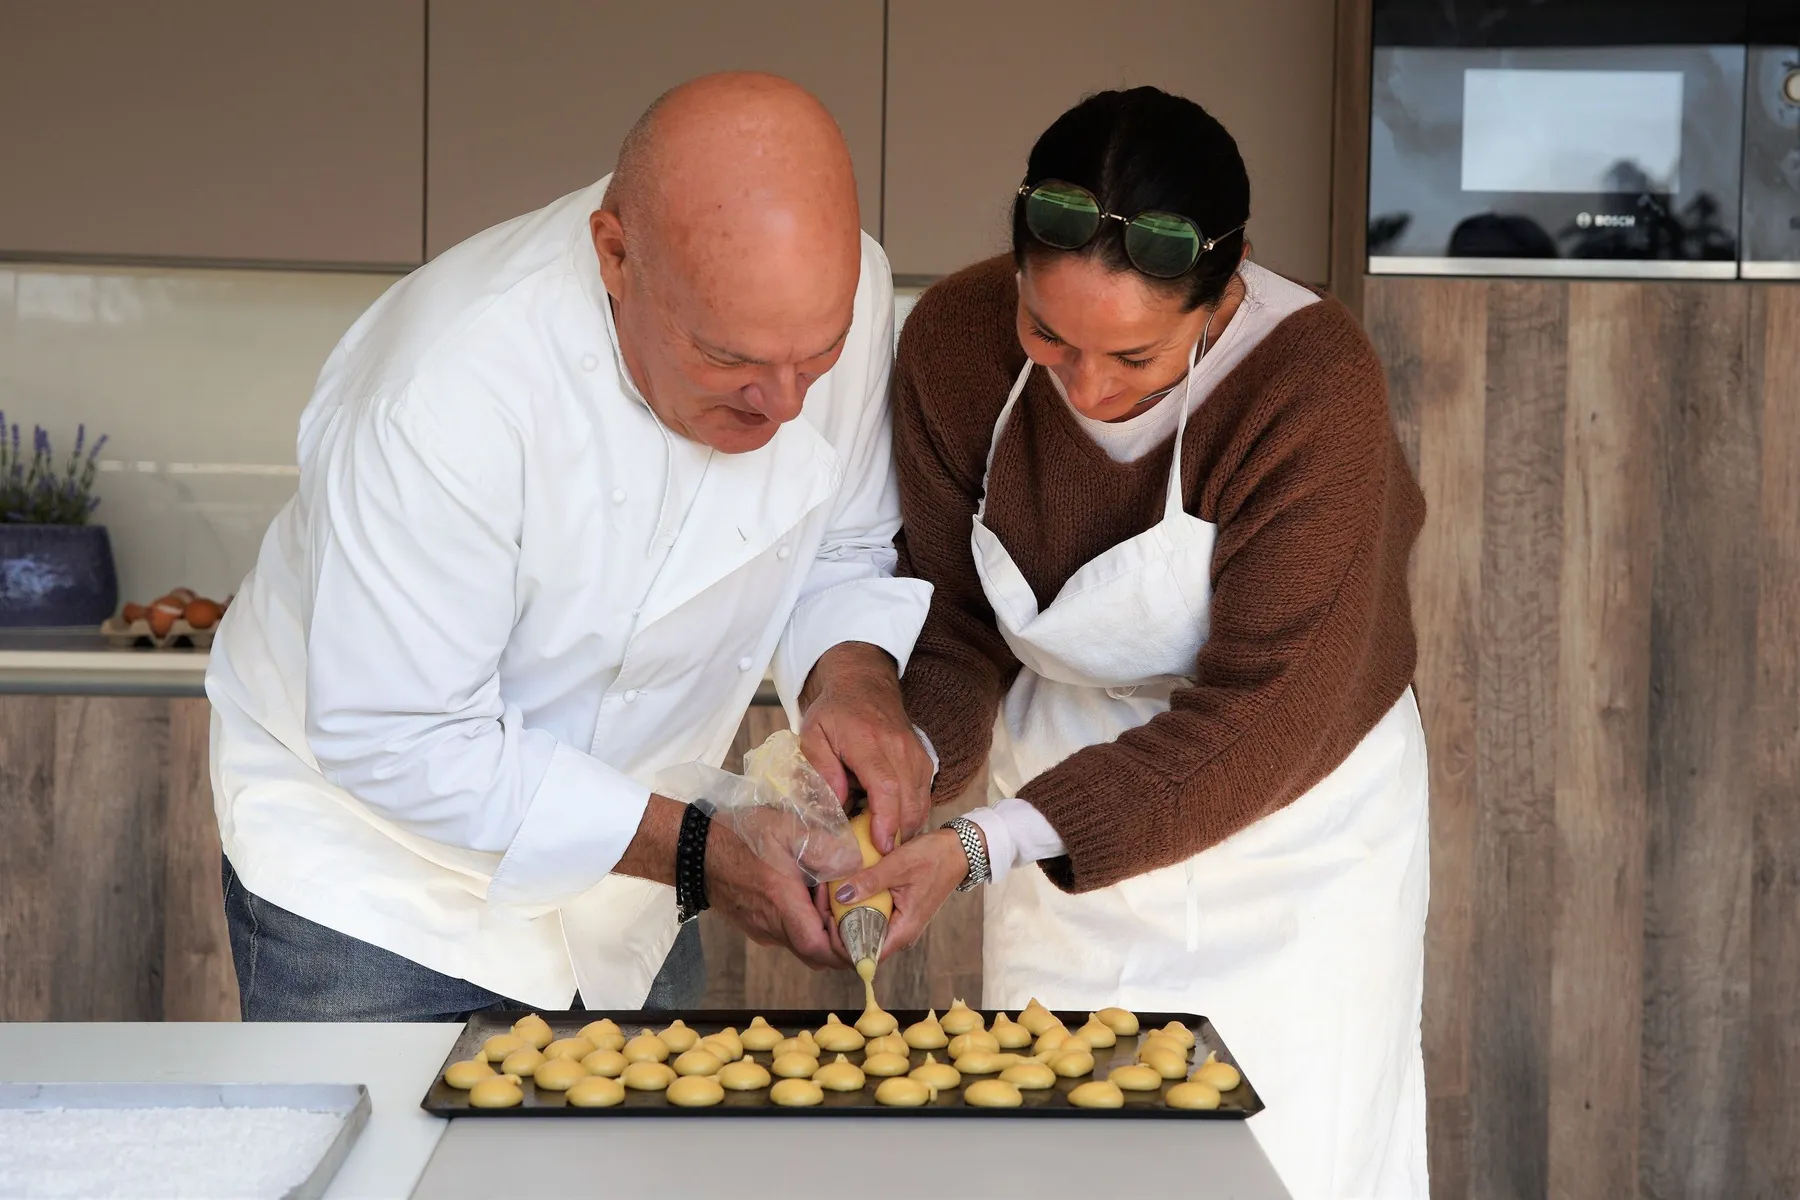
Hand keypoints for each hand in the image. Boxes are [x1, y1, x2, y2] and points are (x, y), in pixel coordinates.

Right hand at [705, 820, 846, 970]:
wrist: (695, 849)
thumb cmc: (740, 836)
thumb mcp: (788, 828)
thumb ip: (825, 845)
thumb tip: (856, 862)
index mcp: (781, 904)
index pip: (819, 949)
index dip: (846, 948)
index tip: (862, 928)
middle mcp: (772, 926)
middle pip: (816, 955)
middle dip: (842, 942)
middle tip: (855, 911)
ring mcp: (763, 929)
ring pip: (804, 946)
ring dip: (824, 931)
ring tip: (832, 897)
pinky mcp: (758, 925)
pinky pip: (790, 935)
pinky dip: (808, 924)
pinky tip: (812, 895)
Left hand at [797, 642, 933, 853]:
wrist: (864, 685)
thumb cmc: (835, 712)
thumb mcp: (813, 735)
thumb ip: (822, 769)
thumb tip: (838, 802)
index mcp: (869, 742)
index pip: (886, 785)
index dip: (886, 819)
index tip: (881, 845)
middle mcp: (899, 748)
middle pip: (909, 799)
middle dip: (899, 833)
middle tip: (882, 858)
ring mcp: (915, 753)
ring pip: (920, 800)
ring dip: (907, 827)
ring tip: (887, 847)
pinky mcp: (923, 760)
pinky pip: (923, 794)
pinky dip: (913, 814)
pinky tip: (896, 827)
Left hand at [830, 827, 971, 956]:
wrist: (956, 850)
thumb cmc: (933, 857)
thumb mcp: (898, 864)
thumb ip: (869, 881)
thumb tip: (840, 896)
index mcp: (904, 930)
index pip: (867, 956)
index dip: (845, 946)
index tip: (829, 924)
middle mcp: (901, 934)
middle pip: (863, 947)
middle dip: (840, 933)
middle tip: (823, 907)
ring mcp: (899, 924)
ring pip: (866, 933)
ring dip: (846, 921)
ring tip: (829, 899)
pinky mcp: (897, 913)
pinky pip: (872, 920)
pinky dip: (856, 911)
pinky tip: (844, 894)